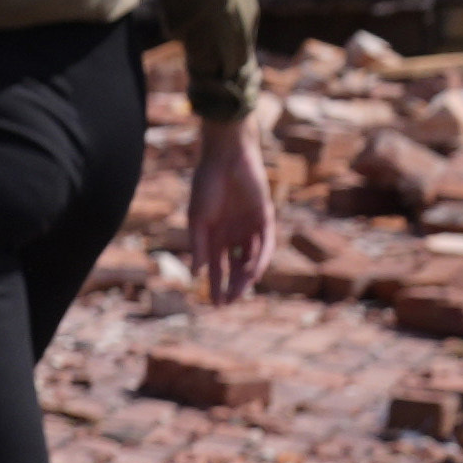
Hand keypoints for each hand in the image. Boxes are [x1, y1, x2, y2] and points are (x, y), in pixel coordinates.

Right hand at [186, 123, 275, 307]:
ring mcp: (251, 228)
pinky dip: (260, 259)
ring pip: (252, 259)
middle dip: (233, 285)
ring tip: (240, 292)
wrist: (225, 158)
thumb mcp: (197, 219)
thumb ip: (198, 244)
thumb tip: (197, 272)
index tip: (214, 303)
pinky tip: (253, 273)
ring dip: (246, 276)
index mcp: (215, 235)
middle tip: (228, 303)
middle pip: (236, 267)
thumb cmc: (206, 185)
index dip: (216, 285)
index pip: (217, 266)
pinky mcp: (266, 219)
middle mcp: (234, 235)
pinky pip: (265, 244)